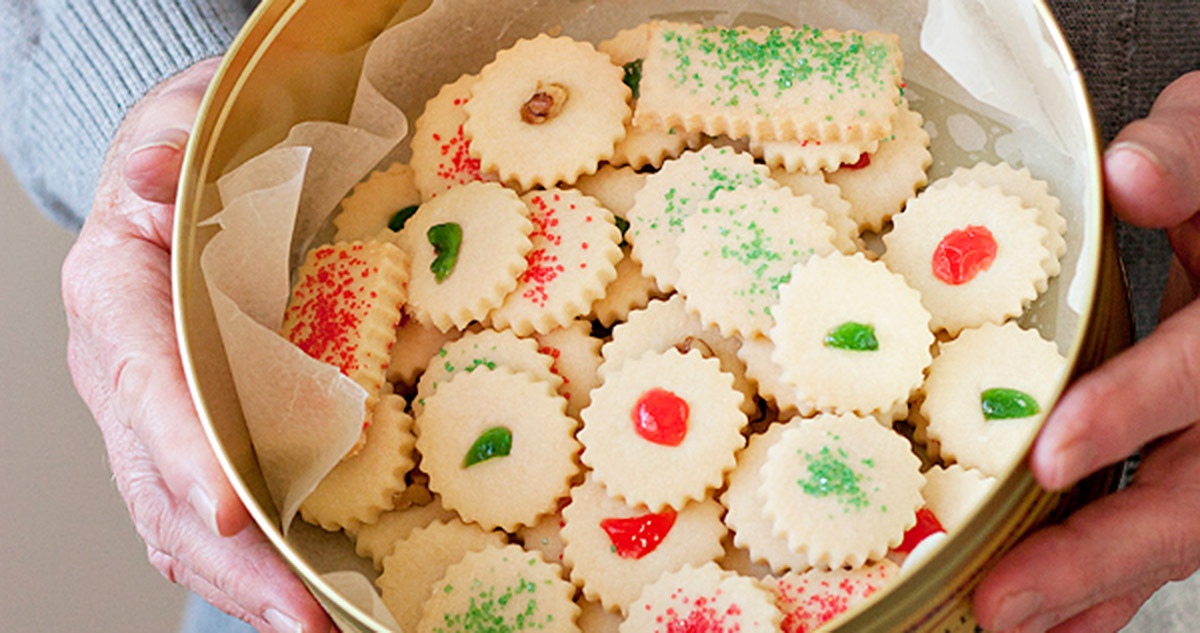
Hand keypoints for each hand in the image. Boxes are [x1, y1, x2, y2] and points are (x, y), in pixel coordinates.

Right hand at [61, 59, 333, 632]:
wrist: (203, 172)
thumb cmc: (205, 143)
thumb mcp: (189, 117)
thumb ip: (169, 143)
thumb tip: (146, 178)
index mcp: (117, 292)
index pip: (141, 375)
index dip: (179, 443)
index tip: (224, 504)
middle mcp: (128, 368)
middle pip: (158, 479)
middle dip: (228, 554)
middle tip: (301, 613)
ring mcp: (161, 414)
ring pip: (182, 515)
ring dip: (248, 579)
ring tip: (315, 626)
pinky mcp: (205, 434)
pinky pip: (218, 510)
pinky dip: (258, 559)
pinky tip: (310, 596)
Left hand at [974, 71, 1199, 631]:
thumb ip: (1189, 158)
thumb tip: (1133, 173)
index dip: (1133, 409)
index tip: (1048, 456)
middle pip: (1199, 494)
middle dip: (1102, 552)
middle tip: (1004, 600)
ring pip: (1185, 529)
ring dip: (1097, 588)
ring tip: (1010, 625)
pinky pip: (1169, 527)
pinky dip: (1110, 584)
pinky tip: (1054, 622)